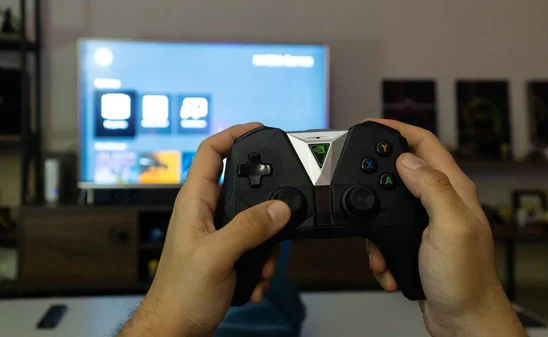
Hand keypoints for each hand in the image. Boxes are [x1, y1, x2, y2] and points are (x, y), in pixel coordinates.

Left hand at [118, 123, 290, 336]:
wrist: (176, 330)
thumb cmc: (180, 295)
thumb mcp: (217, 256)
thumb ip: (248, 228)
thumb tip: (279, 207)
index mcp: (194, 202)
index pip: (211, 151)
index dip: (234, 134)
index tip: (259, 128)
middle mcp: (205, 213)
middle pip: (243, 187)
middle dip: (265, 207)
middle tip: (279, 219)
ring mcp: (216, 233)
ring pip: (255, 221)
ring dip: (266, 244)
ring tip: (260, 266)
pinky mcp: (226, 253)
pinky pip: (254, 245)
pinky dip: (260, 263)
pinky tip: (253, 282)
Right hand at [365, 119, 525, 336]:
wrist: (462, 319)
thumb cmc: (464, 279)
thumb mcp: (449, 227)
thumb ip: (432, 188)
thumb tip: (407, 160)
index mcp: (454, 190)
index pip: (426, 144)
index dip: (399, 129)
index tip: (372, 125)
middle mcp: (443, 201)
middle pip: (404, 170)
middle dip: (379, 178)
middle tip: (358, 181)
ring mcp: (429, 222)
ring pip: (391, 205)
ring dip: (376, 224)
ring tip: (377, 247)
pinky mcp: (417, 243)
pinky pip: (389, 234)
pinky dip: (380, 248)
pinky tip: (387, 264)